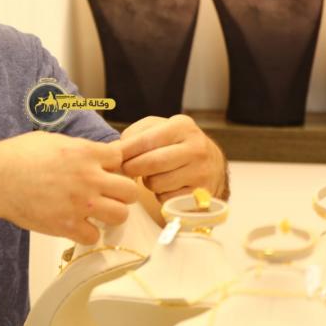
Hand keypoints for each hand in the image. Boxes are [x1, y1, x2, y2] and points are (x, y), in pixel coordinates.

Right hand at [0, 131, 138, 244]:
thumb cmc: (16, 156)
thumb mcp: (52, 140)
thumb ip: (78, 148)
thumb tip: (91, 154)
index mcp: (84, 153)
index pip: (120, 160)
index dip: (113, 166)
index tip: (105, 171)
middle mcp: (88, 178)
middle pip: (130, 190)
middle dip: (120, 192)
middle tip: (107, 193)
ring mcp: (80, 204)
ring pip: (120, 215)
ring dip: (110, 213)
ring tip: (96, 211)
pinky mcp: (67, 225)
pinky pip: (94, 236)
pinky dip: (87, 233)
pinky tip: (77, 225)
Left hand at [112, 115, 227, 202]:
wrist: (211, 165)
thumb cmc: (175, 144)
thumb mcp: (159, 128)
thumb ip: (135, 134)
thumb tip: (114, 149)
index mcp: (183, 126)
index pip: (146, 140)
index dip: (125, 151)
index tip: (114, 157)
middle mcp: (196, 148)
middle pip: (151, 163)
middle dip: (132, 168)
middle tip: (125, 169)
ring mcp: (201, 173)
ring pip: (157, 183)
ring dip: (147, 182)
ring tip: (152, 175)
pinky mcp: (202, 195)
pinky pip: (167, 199)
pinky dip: (160, 195)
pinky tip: (166, 186)